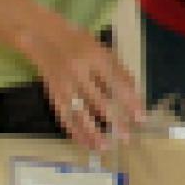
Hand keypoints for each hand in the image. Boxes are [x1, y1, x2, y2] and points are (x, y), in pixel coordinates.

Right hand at [16, 11, 142, 152]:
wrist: (44, 38)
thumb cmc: (82, 44)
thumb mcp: (105, 51)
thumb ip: (120, 71)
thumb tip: (135, 96)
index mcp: (97, 58)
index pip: (117, 83)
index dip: (130, 101)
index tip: (140, 118)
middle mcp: (79, 72)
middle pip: (99, 101)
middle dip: (114, 121)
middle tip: (126, 137)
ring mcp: (64, 84)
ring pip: (79, 112)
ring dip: (92, 132)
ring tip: (105, 147)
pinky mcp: (53, 94)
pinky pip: (64, 115)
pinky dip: (74, 130)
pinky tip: (83, 142)